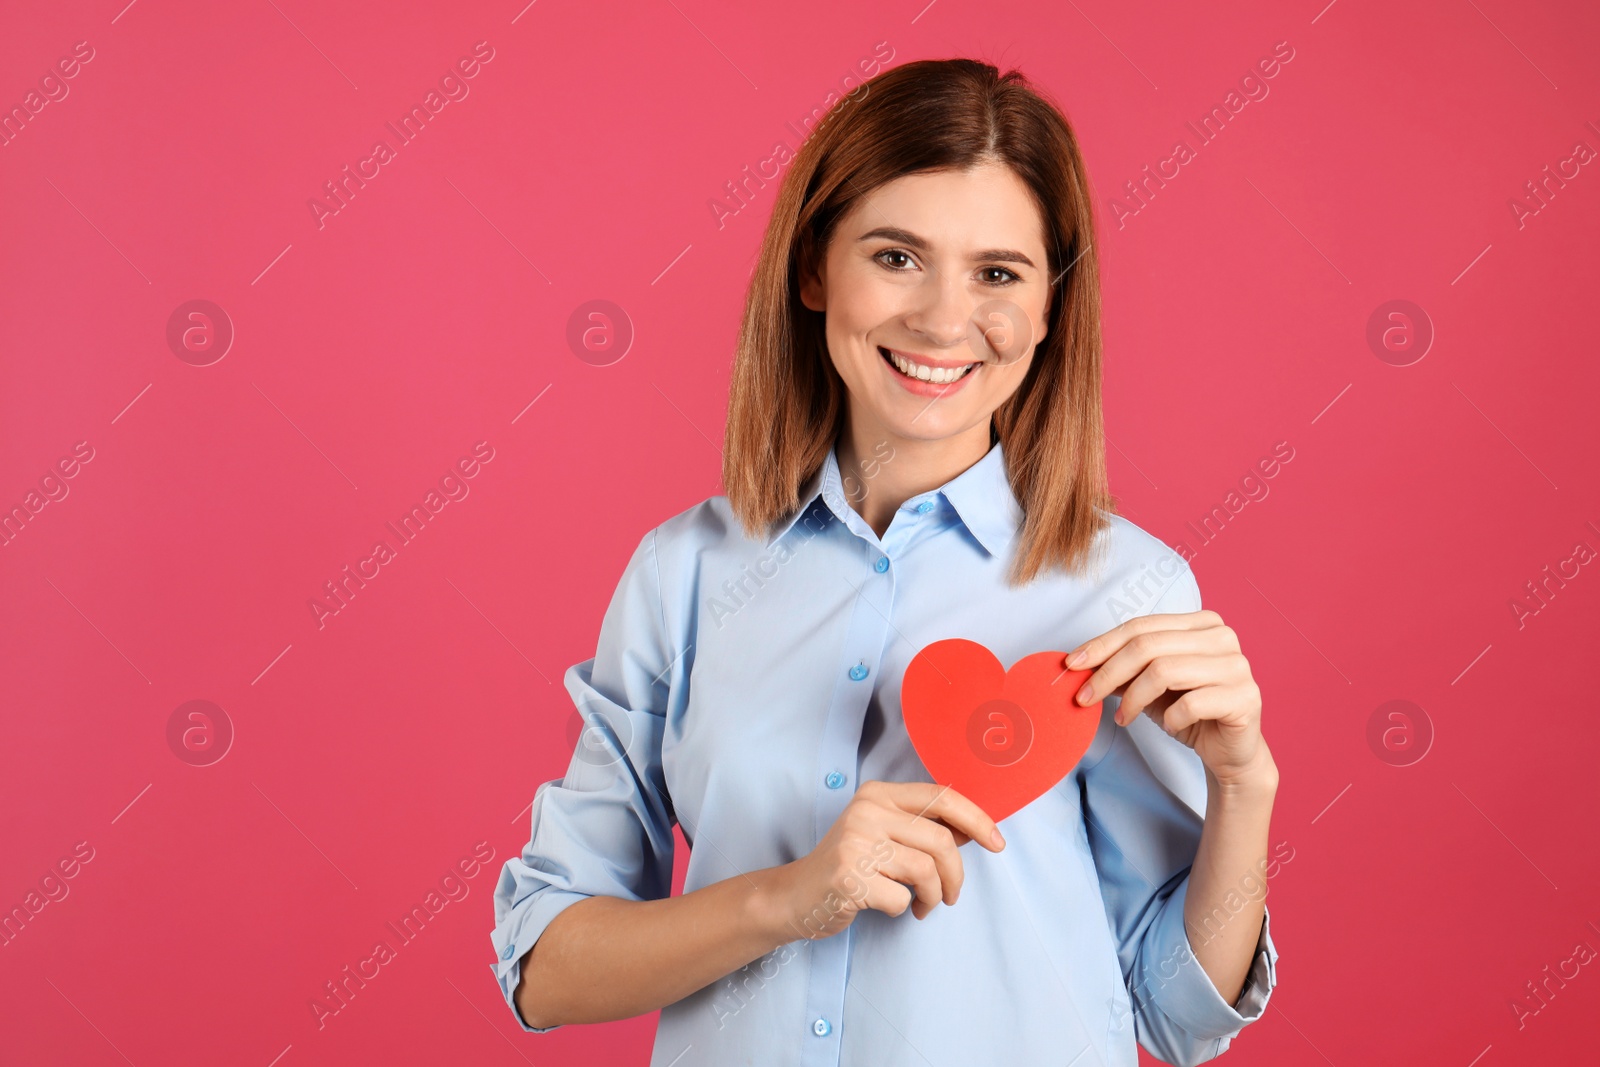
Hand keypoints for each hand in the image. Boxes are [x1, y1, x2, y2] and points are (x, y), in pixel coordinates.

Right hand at [775, 781, 1004, 939]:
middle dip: (956, 875)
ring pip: (926, 871)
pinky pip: (901, 899)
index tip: (997, 843)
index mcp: (877, 794)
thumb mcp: (884, 835)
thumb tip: (974, 830)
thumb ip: (924, 828)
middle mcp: (866, 812)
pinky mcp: (848, 878)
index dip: (977, 819)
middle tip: (951, 896)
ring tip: (924, 906)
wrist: (796, 895)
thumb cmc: (850, 865)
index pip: (941, 796)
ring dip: (933, 897)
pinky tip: (888, 907)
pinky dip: (903, 910)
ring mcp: (854, 844)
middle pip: (941, 841)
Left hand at [1065, 611, 1271, 785]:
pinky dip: (1170, 718)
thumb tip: (1080, 663)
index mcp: (1200, 623)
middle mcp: (1222, 637)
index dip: (1101, 645)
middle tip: (1084, 698)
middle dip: (1107, 673)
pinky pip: (1191, 704)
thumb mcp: (1149, 687)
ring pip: (1164, 671)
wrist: (1230, 753)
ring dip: (1133, 699)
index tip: (1071, 665)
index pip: (1140, 626)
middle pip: (1148, 647)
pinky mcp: (1245, 697)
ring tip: (1123, 718)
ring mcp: (1237, 665)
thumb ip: (1123, 670)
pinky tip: (1170, 726)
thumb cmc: (1189, 713)